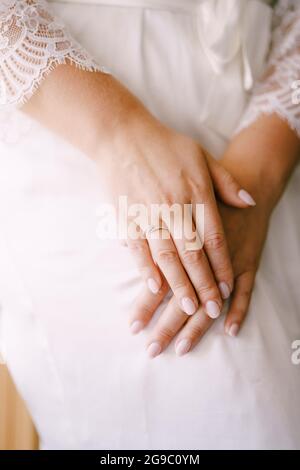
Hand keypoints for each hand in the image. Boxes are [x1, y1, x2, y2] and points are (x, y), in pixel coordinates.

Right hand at [129, 114, 299, 356]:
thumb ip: (227, 182)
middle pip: (193, 253)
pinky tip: (155, 288)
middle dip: (205, 284)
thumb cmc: (164, 145)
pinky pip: (138, 248)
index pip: (214, 237)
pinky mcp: (127, 216)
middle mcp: (174, 206)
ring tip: (189, 307)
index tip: (228, 287)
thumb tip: (250, 203)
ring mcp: (148, 213)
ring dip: (179, 284)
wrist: (121, 135)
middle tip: (212, 309)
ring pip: (167, 256)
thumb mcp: (202, 156)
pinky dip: (146, 269)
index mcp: (196, 192)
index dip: (222, 265)